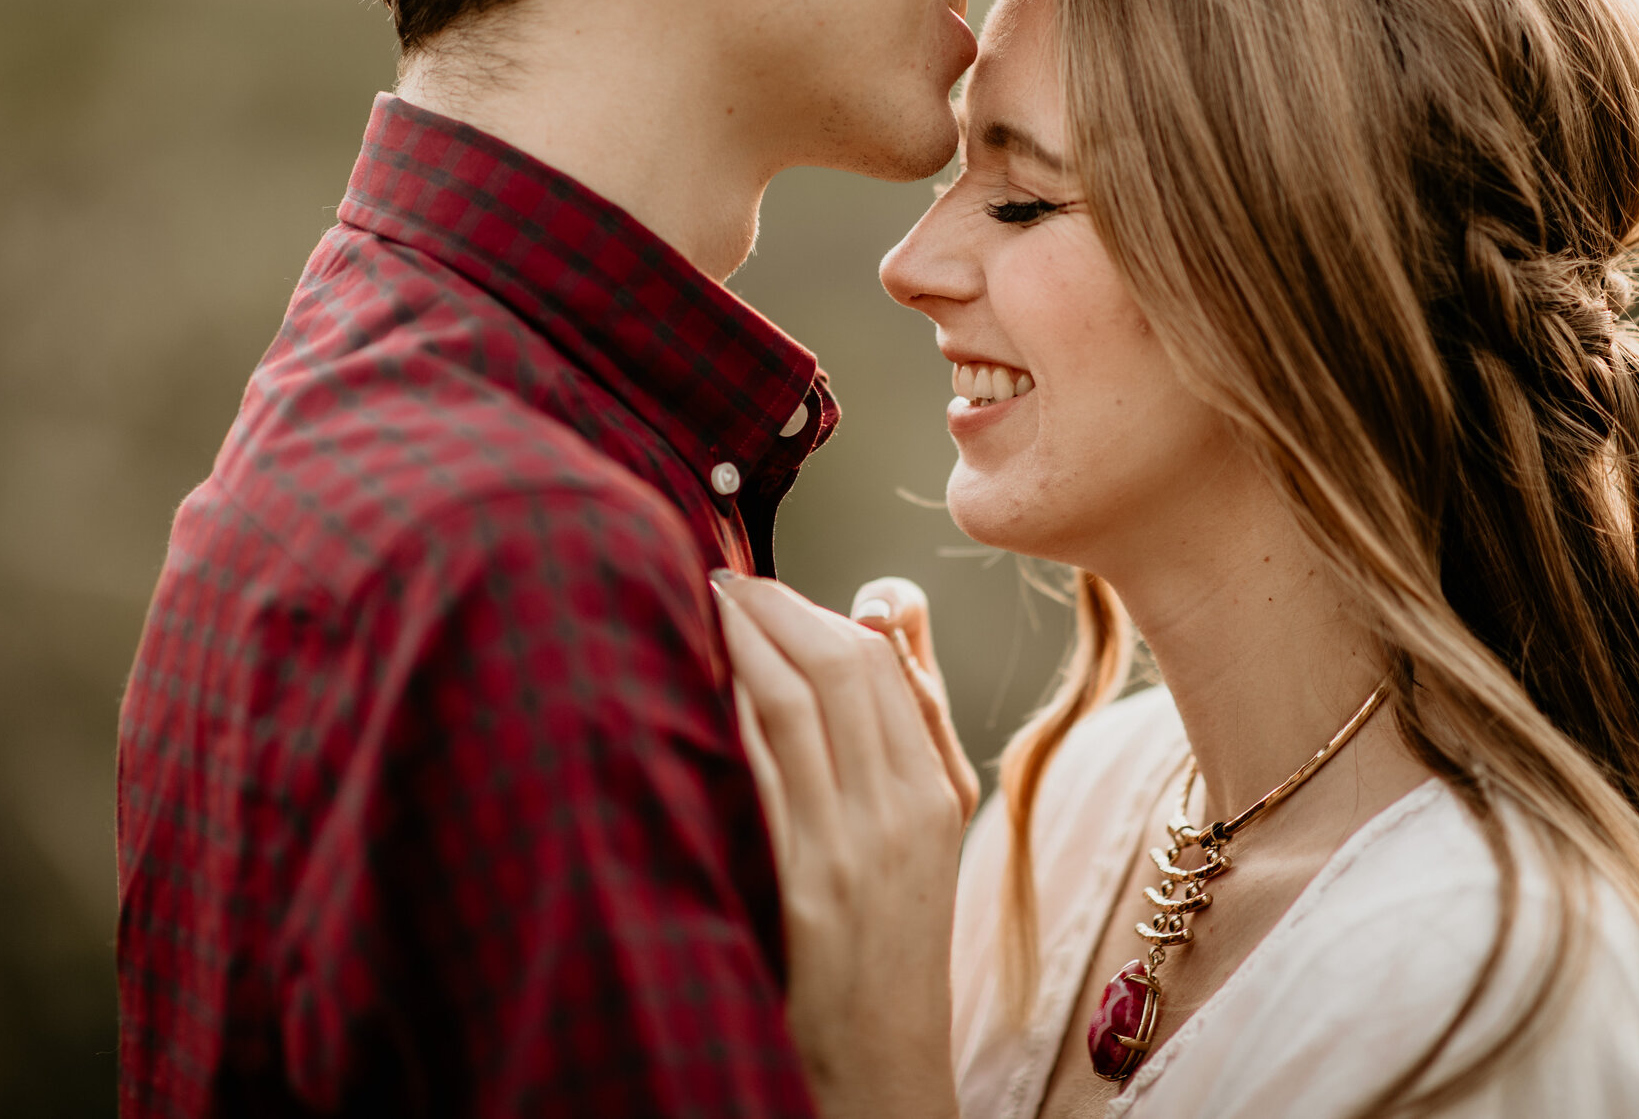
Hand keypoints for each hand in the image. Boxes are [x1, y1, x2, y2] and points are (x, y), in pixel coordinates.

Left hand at [714, 575, 964, 1118]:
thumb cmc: (891, 944)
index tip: (772, 585)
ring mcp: (854, 848)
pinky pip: (765, 770)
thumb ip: (909, 724)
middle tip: (724, 577)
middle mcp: (905, 810)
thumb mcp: (928, 829)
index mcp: (939, 791)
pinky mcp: (805, 888)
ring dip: (745, 638)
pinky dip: (733, 709)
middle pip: (845, 664)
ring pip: (802, 702)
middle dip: (777, 605)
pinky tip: (700, 681)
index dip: (821, 605)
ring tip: (705, 604)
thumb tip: (882, 611)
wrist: (884, 1062)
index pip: (886, 662)